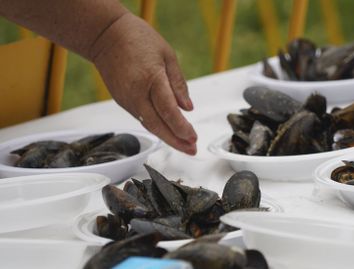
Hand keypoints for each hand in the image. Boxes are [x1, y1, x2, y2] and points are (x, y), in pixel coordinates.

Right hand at [89, 13, 196, 154]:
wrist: (104, 35)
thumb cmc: (137, 38)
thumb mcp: (167, 55)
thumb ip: (178, 83)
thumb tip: (188, 107)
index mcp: (151, 79)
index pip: (168, 111)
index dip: (182, 128)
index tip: (194, 138)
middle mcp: (137, 93)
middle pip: (158, 125)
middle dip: (176, 141)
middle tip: (192, 150)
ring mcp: (127, 99)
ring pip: (149, 125)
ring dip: (167, 137)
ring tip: (184, 145)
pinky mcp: (122, 101)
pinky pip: (142, 118)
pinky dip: (156, 128)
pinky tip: (168, 131)